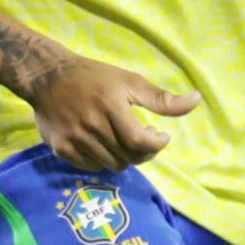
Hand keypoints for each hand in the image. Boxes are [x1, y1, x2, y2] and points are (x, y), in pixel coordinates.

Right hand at [26, 54, 201, 172]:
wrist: (47, 77)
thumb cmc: (94, 77)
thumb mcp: (130, 81)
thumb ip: (161, 99)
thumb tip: (197, 100)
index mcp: (110, 106)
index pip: (139, 141)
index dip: (156, 144)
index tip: (161, 136)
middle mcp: (91, 126)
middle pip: (128, 157)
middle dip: (143, 151)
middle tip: (145, 137)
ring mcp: (74, 140)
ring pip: (111, 165)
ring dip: (125, 157)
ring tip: (125, 140)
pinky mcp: (61, 149)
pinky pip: (91, 167)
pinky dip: (104, 160)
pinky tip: (105, 144)